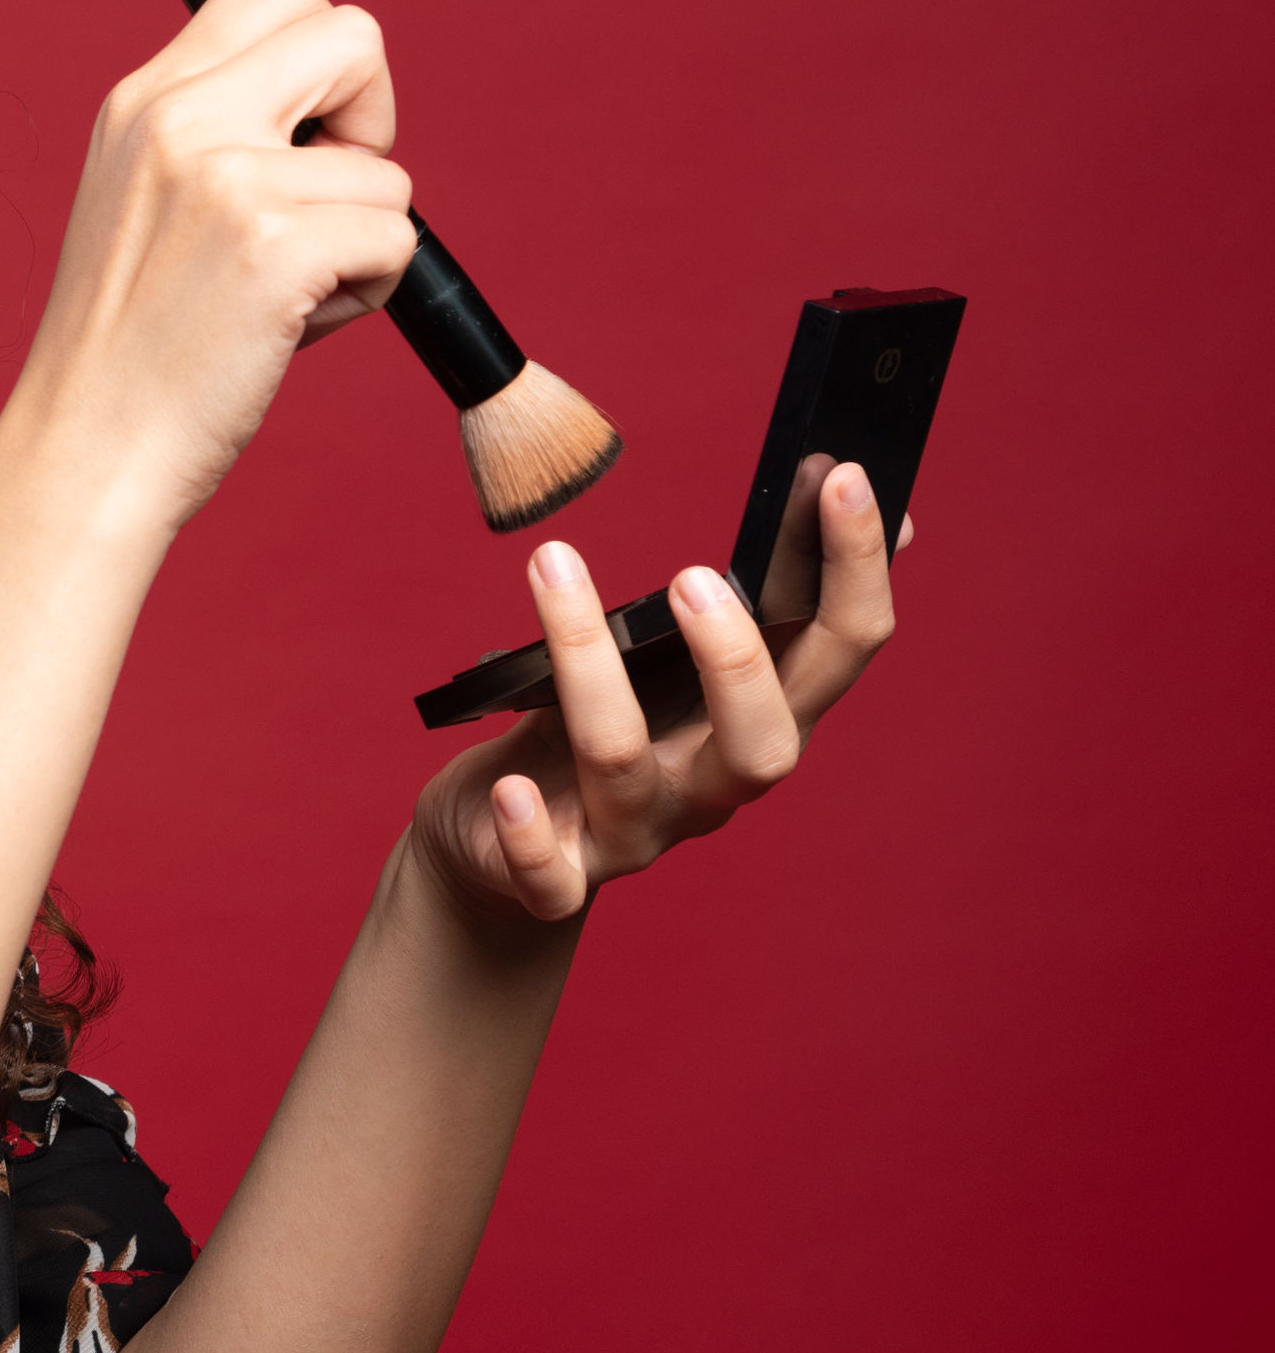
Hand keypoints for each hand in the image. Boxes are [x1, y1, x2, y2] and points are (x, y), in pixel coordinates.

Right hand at [2, 0, 416, 527]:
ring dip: (363, 240)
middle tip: (329, 196)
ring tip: (283, 296)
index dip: (327, 60)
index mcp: (145, 98)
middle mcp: (181, 118)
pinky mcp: (276, 248)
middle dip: (373, 114)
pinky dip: (370, 292)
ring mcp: (228, 178)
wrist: (85, 446)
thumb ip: (214, 132)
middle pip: (354, 34)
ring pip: (387, 171)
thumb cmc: (128, 343)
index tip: (307, 135)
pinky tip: (294, 328)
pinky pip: (397, 239)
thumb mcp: (140, 197)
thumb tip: (333, 106)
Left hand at [409, 458, 904, 923]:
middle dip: (737, 663)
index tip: (842, 476)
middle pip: (763, 747)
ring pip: (625, 765)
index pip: (838, 653)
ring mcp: (633, 835)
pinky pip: (551, 876)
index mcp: (757, 720)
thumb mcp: (670, 659)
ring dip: (587, 666)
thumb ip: (749, 599)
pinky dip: (530, 835)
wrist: (495, 846)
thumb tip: (858, 490)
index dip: (854, 572)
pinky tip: (510, 788)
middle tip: (694, 576)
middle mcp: (708, 788)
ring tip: (554, 567)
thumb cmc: (591, 730)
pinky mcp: (550, 876)